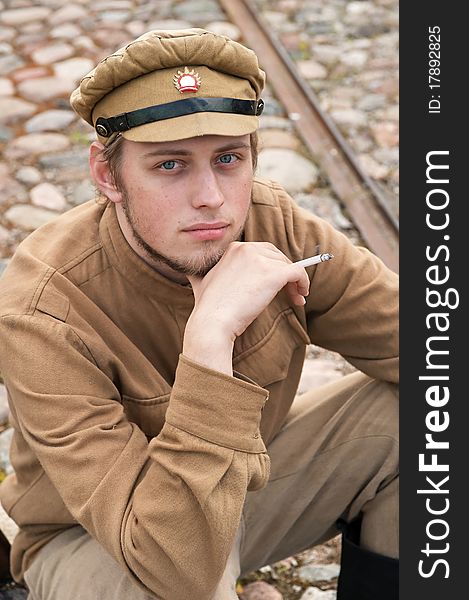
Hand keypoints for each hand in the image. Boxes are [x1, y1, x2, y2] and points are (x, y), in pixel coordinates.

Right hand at [182, 242, 308, 373]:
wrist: (211, 322)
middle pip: (277, 256)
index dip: (270, 267)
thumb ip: (204, 273)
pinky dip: (304, 282)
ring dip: (295, 281)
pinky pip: (298, 272)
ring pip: (289, 265)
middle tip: (289, 291)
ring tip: (296, 298)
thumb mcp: (201, 282)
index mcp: (233, 249)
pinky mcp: (273, 274)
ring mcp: (260, 260)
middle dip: (284, 272)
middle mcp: (247, 249)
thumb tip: (192, 273)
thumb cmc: (207, 308)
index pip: (261, 252)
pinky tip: (301, 297)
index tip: (274, 284)